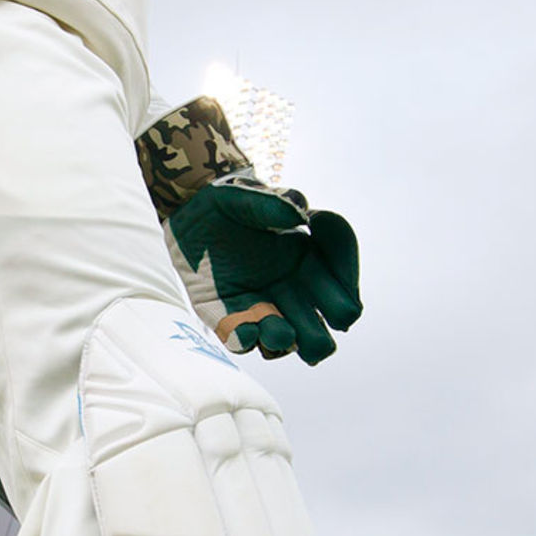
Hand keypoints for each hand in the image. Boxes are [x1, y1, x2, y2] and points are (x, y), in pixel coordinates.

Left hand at [167, 173, 361, 364]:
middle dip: (324, 334)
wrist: (188, 215)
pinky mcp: (229, 317)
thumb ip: (271, 203)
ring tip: (280, 333)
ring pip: (288, 340)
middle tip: (321, 334)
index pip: (343, 282)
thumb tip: (300, 213)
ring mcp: (262, 306)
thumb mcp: (245, 194)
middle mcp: (292, 288)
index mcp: (308, 258)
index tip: (342, 302)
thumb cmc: (227, 202)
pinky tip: (247, 331)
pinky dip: (246, 340)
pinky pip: (243, 340)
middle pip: (323, 325)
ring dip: (287, 340)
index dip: (347, 286)